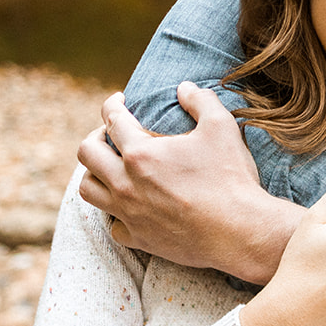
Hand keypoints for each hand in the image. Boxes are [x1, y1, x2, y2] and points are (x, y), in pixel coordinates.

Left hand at [76, 83, 298, 281]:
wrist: (238, 232)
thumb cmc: (230, 178)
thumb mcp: (221, 127)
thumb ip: (200, 100)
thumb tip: (184, 87)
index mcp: (140, 153)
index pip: (112, 119)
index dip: (112, 103)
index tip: (120, 99)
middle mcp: (126, 183)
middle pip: (87, 153)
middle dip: (96, 136)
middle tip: (112, 133)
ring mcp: (129, 213)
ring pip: (88, 190)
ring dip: (96, 173)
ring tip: (112, 168)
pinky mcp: (139, 238)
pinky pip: (112, 225)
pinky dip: (115, 213)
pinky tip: (130, 206)